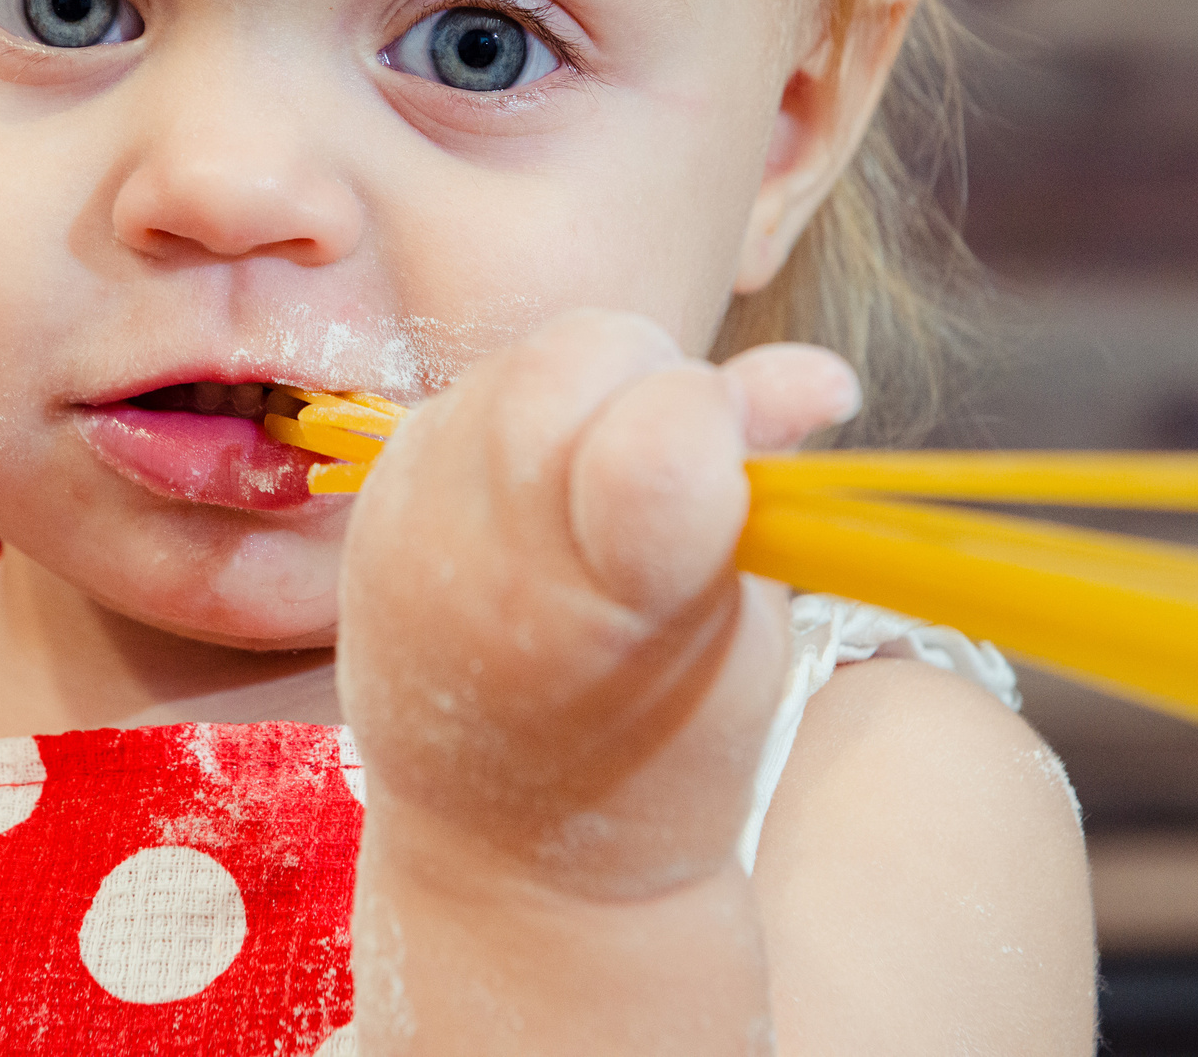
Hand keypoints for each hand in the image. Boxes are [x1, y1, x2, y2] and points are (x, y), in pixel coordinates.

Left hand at [338, 312, 862, 900]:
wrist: (503, 846)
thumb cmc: (660, 750)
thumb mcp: (740, 638)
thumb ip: (768, 489)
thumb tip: (820, 374)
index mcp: (604, 599)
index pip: (666, 422)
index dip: (721, 419)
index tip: (737, 471)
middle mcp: (488, 545)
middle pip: (588, 350)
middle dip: (657, 382)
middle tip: (679, 472)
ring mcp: (413, 513)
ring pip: (529, 354)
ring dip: (592, 394)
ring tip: (606, 494)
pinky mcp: (377, 496)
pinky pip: (471, 390)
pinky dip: (528, 420)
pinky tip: (545, 501)